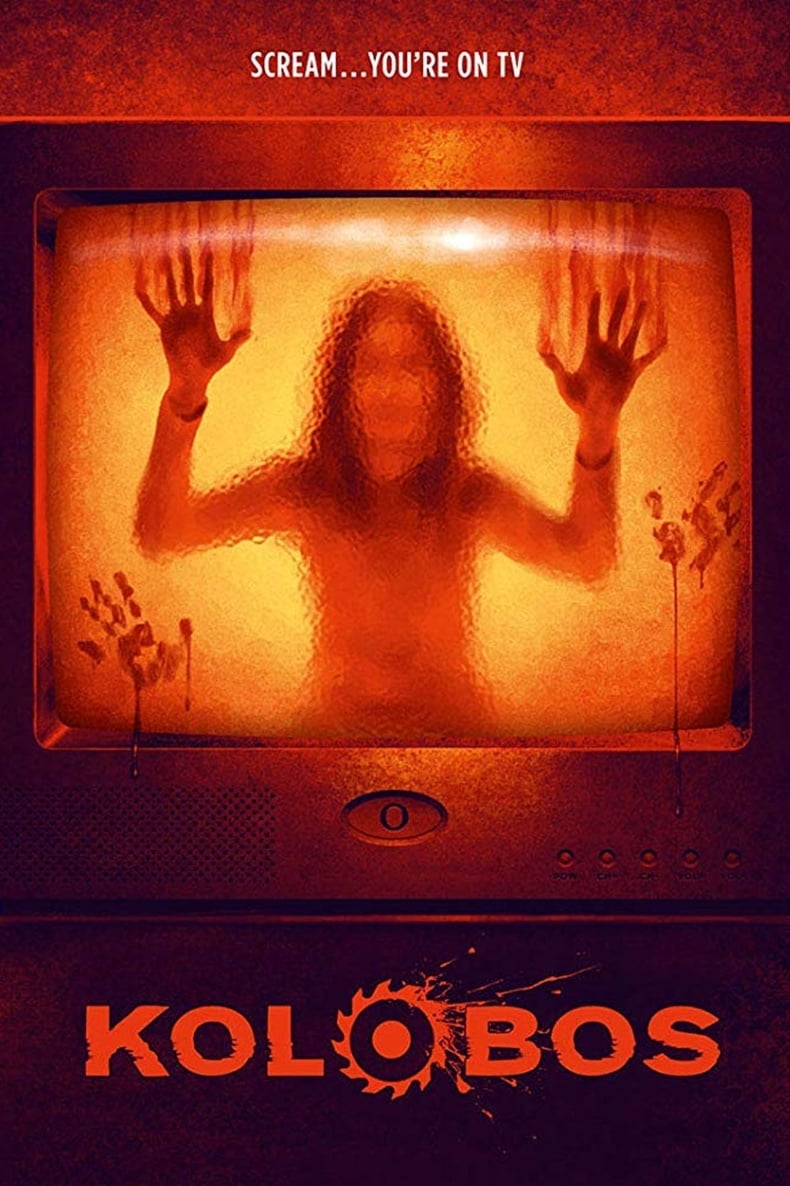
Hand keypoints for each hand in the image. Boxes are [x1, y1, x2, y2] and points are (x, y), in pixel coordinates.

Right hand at [136, 248, 250, 413]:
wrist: (192, 378)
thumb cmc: (211, 366)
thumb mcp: (226, 352)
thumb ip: (236, 340)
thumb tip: (251, 331)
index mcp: (206, 314)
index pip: (208, 286)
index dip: (208, 269)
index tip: (209, 251)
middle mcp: (190, 311)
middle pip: (188, 282)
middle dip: (186, 264)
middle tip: (182, 243)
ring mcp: (176, 317)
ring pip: (170, 290)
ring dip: (166, 273)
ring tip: (161, 254)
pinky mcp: (164, 327)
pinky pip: (153, 311)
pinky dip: (145, 299)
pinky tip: (137, 286)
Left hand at [539, 288, 666, 449]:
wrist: (594, 416)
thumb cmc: (578, 400)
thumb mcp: (563, 379)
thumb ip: (552, 362)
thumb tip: (540, 348)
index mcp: (592, 350)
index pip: (594, 323)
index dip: (594, 308)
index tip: (596, 291)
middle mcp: (608, 351)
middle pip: (614, 322)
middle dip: (619, 305)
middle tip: (625, 288)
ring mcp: (621, 360)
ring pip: (632, 333)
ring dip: (638, 318)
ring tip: (644, 301)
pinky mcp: (633, 372)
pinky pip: (647, 359)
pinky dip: (656, 351)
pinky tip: (666, 341)